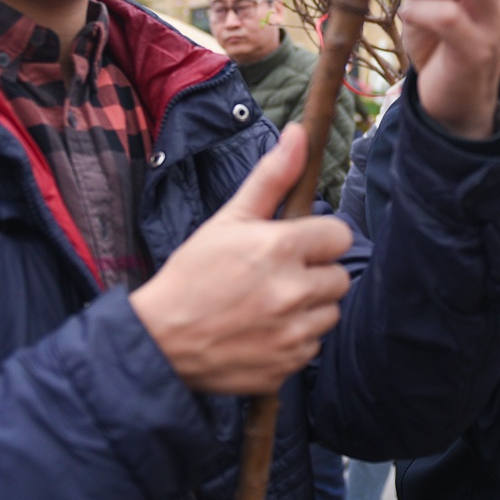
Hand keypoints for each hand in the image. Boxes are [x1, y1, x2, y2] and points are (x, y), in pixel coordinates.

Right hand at [130, 125, 352, 393]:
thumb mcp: (228, 219)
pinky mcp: (287, 367)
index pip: (340, 236)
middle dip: (314, 274)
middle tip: (275, 277)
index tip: (292, 246)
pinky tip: (261, 333)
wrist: (159, 341)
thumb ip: (272, 177)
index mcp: (281, 248)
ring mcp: (292, 334)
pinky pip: (311, 348)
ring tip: (267, 305)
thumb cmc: (192, 274)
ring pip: (329, 314)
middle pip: (339, 277)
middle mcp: (294, 292)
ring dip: (308, 309)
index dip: (317, 239)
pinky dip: (293, 341)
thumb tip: (301, 132)